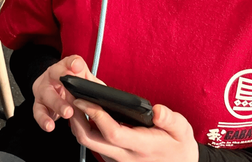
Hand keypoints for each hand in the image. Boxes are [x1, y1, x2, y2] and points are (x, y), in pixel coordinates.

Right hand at [32, 55, 102, 131]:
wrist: (53, 88)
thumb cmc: (72, 86)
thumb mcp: (85, 81)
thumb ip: (92, 83)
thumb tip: (105, 93)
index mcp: (64, 68)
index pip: (69, 61)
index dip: (74, 63)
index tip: (78, 66)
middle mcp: (51, 76)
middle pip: (55, 76)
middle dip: (65, 82)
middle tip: (76, 94)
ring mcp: (43, 90)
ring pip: (47, 95)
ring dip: (57, 104)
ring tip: (67, 113)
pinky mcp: (39, 105)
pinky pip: (39, 112)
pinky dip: (44, 119)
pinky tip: (50, 126)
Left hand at [68, 101, 198, 161]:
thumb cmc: (179, 147)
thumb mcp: (181, 130)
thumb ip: (170, 119)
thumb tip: (158, 110)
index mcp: (141, 147)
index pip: (112, 133)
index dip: (95, 116)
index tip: (84, 98)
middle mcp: (124, 157)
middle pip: (90, 140)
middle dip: (75, 118)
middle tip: (70, 96)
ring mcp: (116, 160)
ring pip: (88, 143)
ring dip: (77, 122)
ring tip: (73, 99)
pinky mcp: (112, 159)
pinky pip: (93, 144)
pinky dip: (85, 127)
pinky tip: (85, 111)